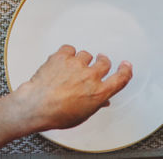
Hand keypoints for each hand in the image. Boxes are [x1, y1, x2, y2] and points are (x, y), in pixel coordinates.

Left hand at [10, 45, 132, 131]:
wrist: (37, 105)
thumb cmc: (57, 114)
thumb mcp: (82, 114)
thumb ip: (95, 103)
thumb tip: (102, 101)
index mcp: (99, 93)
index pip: (120, 79)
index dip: (125, 71)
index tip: (126, 66)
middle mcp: (91, 76)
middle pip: (104, 62)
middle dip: (102, 62)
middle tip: (97, 62)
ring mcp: (77, 64)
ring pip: (86, 54)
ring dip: (81, 59)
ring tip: (71, 68)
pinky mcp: (62, 56)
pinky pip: (69, 48)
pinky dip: (67, 53)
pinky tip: (62, 61)